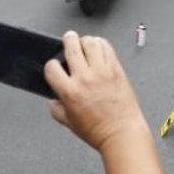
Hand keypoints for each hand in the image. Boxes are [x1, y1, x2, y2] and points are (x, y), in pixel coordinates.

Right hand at [45, 32, 146, 151]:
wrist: (122, 133)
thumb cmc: (99, 131)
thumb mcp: (69, 123)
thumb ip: (57, 110)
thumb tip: (53, 101)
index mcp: (69, 92)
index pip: (52, 67)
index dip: (51, 64)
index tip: (55, 65)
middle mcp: (85, 79)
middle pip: (71, 47)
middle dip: (67, 39)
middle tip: (68, 39)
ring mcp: (102, 72)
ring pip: (90, 42)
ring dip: (85, 40)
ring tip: (84, 42)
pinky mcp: (116, 70)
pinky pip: (107, 48)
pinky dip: (101, 43)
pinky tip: (99, 47)